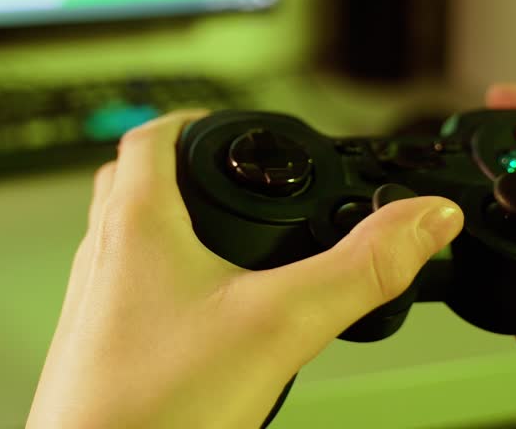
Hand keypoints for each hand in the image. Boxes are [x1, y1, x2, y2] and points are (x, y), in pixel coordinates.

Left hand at [27, 110, 463, 427]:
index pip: (152, 137)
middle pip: (133, 181)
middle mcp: (102, 254)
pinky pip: (125, 290)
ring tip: (226, 242)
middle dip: (183, 168)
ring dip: (170, 224)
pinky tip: (204, 318)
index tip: (230, 121)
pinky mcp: (96, 347)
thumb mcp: (280, 326)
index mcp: (137, 225)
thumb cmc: (154, 407)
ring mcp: (92, 303)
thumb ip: (359, 270)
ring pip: (126, 237)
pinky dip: (163, 281)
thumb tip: (423, 219)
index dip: (195, 116)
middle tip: (228, 173)